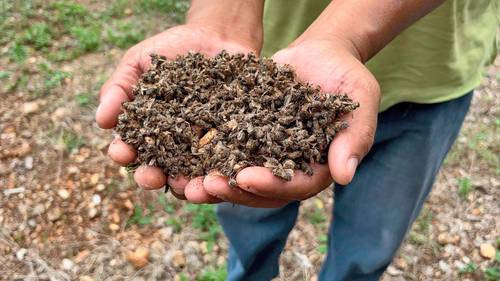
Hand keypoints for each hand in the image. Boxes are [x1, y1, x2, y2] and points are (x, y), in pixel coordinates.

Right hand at [96, 24, 287, 206]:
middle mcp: (173, 145)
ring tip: (187, 186)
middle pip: (159, 171)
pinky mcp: (231, 143)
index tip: (122, 152)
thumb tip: (100, 121)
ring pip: (192, 176)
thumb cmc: (172, 49)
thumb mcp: (139, 62)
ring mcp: (203, 147)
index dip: (124, 153)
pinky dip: (223, 173)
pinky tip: (221, 175)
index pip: (131, 149)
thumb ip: (119, 88)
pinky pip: (227, 163)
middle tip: (152, 177)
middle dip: (151, 178)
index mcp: (147, 131)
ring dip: (187, 187)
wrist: (218, 35)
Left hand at [203, 39, 379, 205]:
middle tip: (208, 185)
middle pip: (262, 191)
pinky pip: (226, 152)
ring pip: (240, 178)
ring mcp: (266, 155)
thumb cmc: (345, 76)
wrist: (319, 55)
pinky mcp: (248, 138)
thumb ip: (355, 137)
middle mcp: (290, 168)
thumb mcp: (359, 100)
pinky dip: (207, 157)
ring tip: (188, 184)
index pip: (296, 185)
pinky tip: (184, 156)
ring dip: (215, 184)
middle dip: (235, 190)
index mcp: (318, 167)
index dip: (271, 185)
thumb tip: (345, 176)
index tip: (246, 177)